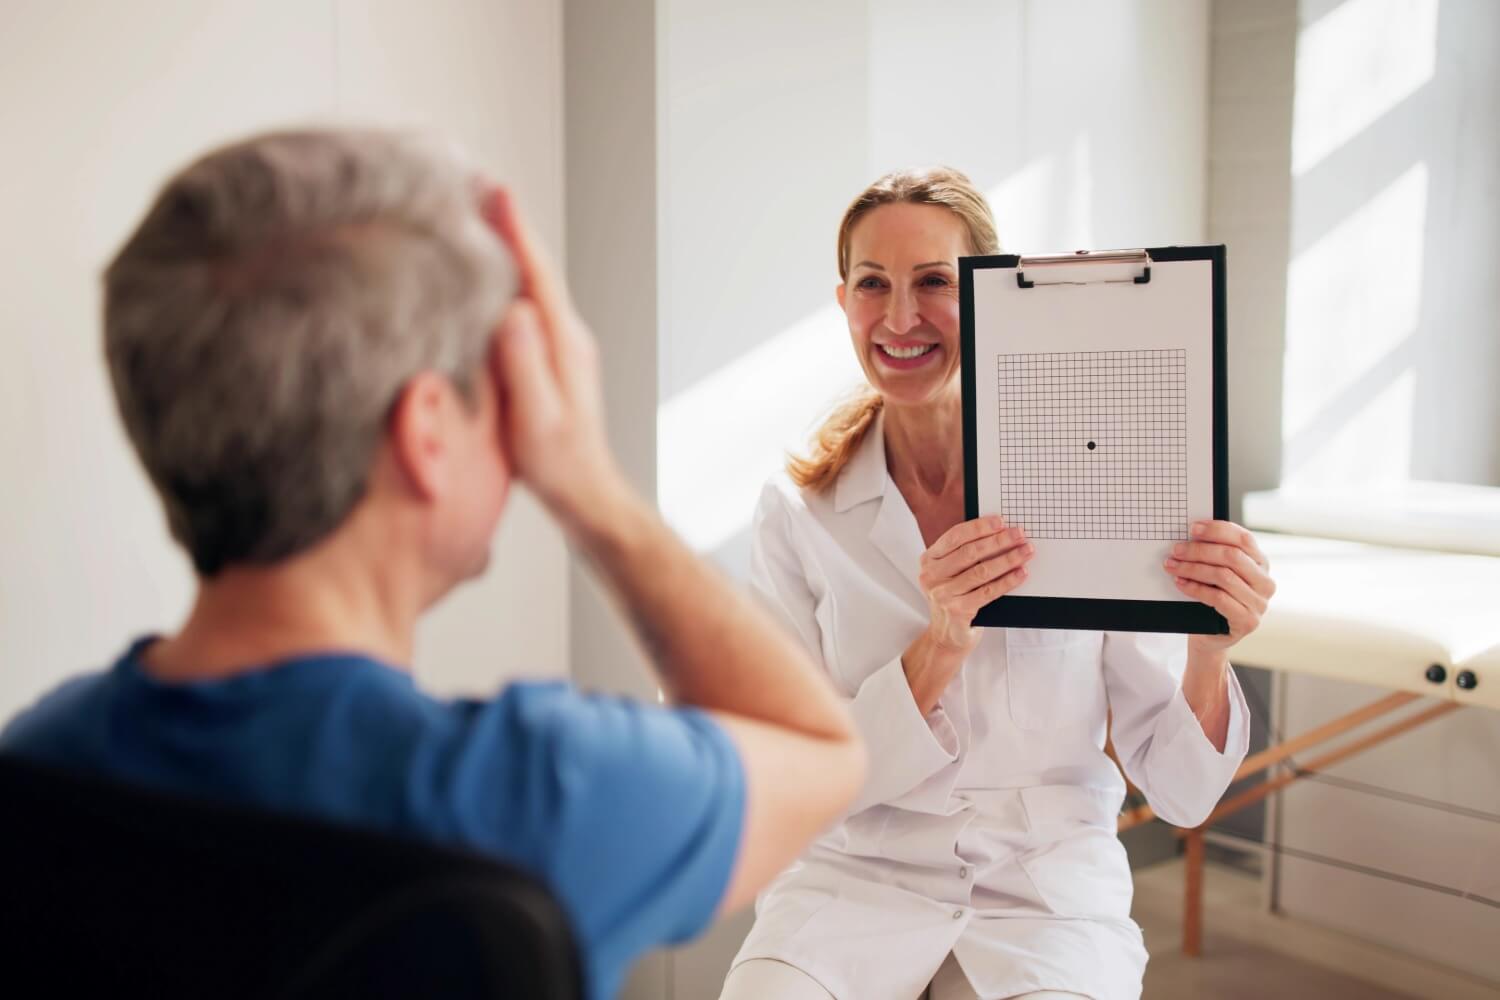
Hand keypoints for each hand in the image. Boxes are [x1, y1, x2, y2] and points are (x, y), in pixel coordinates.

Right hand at [481, 187, 625, 529]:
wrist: (587, 495)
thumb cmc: (559, 467)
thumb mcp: (536, 420)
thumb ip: (525, 367)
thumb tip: (514, 312)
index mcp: (563, 343)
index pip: (536, 274)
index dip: (514, 230)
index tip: (495, 189)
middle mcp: (567, 337)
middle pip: (536, 268)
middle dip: (508, 225)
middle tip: (477, 184)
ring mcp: (562, 347)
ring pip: (532, 285)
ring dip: (508, 248)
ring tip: (478, 215)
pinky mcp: (550, 360)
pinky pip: (527, 307)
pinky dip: (507, 281)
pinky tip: (487, 279)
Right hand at [917, 515, 1032, 653]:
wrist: (947, 636)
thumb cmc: (954, 598)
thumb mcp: (950, 573)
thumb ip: (964, 555)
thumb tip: (999, 532)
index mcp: (929, 560)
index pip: (955, 536)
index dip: (979, 527)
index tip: (1001, 521)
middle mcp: (932, 576)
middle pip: (970, 552)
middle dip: (999, 541)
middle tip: (1020, 534)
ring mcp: (943, 594)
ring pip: (981, 571)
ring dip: (1008, 559)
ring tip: (1026, 552)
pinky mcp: (957, 611)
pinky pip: (988, 592)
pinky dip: (1007, 581)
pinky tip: (1021, 573)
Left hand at [1164, 520, 1275, 654]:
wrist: (1212, 635)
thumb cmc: (1213, 598)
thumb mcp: (1216, 572)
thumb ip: (1213, 555)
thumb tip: (1190, 535)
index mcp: (1260, 563)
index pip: (1243, 538)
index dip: (1217, 530)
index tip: (1193, 528)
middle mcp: (1265, 581)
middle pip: (1232, 556)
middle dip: (1200, 550)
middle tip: (1176, 550)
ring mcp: (1259, 603)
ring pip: (1223, 576)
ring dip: (1193, 569)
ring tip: (1173, 566)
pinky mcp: (1248, 621)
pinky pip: (1218, 598)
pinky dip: (1196, 589)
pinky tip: (1181, 584)